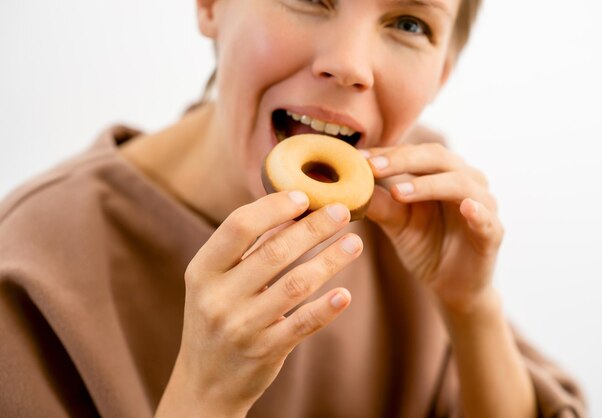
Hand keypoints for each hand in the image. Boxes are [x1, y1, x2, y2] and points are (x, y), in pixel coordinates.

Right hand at [157, 191, 361, 416]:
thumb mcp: (217, 281)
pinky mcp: (265, 351)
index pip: (238, 227)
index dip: (274, 207)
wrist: (204, 382)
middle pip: (274, 252)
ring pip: (295, 285)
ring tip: (355, 242)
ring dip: (330, 260)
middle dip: (313, 228)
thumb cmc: (217, 316)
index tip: (304, 195)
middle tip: (342, 210)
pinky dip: (326, 308)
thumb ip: (249, 247)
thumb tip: (293, 207)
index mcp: (202, 270)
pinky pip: (302, 325)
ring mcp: (241, 326)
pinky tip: (345, 294)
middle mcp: (217, 297)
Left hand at [363, 142, 503, 313]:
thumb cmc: (426, 246)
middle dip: (403, 160)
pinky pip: (487, 219)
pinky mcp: (493, 232)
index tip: (358, 158)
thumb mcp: (396, 223)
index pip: (415, 152)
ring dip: (429, 185)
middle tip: (373, 167)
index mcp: (442, 172)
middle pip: (438, 157)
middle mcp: (466, 180)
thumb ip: (378, 202)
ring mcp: (483, 204)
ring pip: (460, 183)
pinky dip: (478, 211)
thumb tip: (346, 184)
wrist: (451, 287)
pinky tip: (466, 208)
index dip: (388, 153)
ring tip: (399, 192)